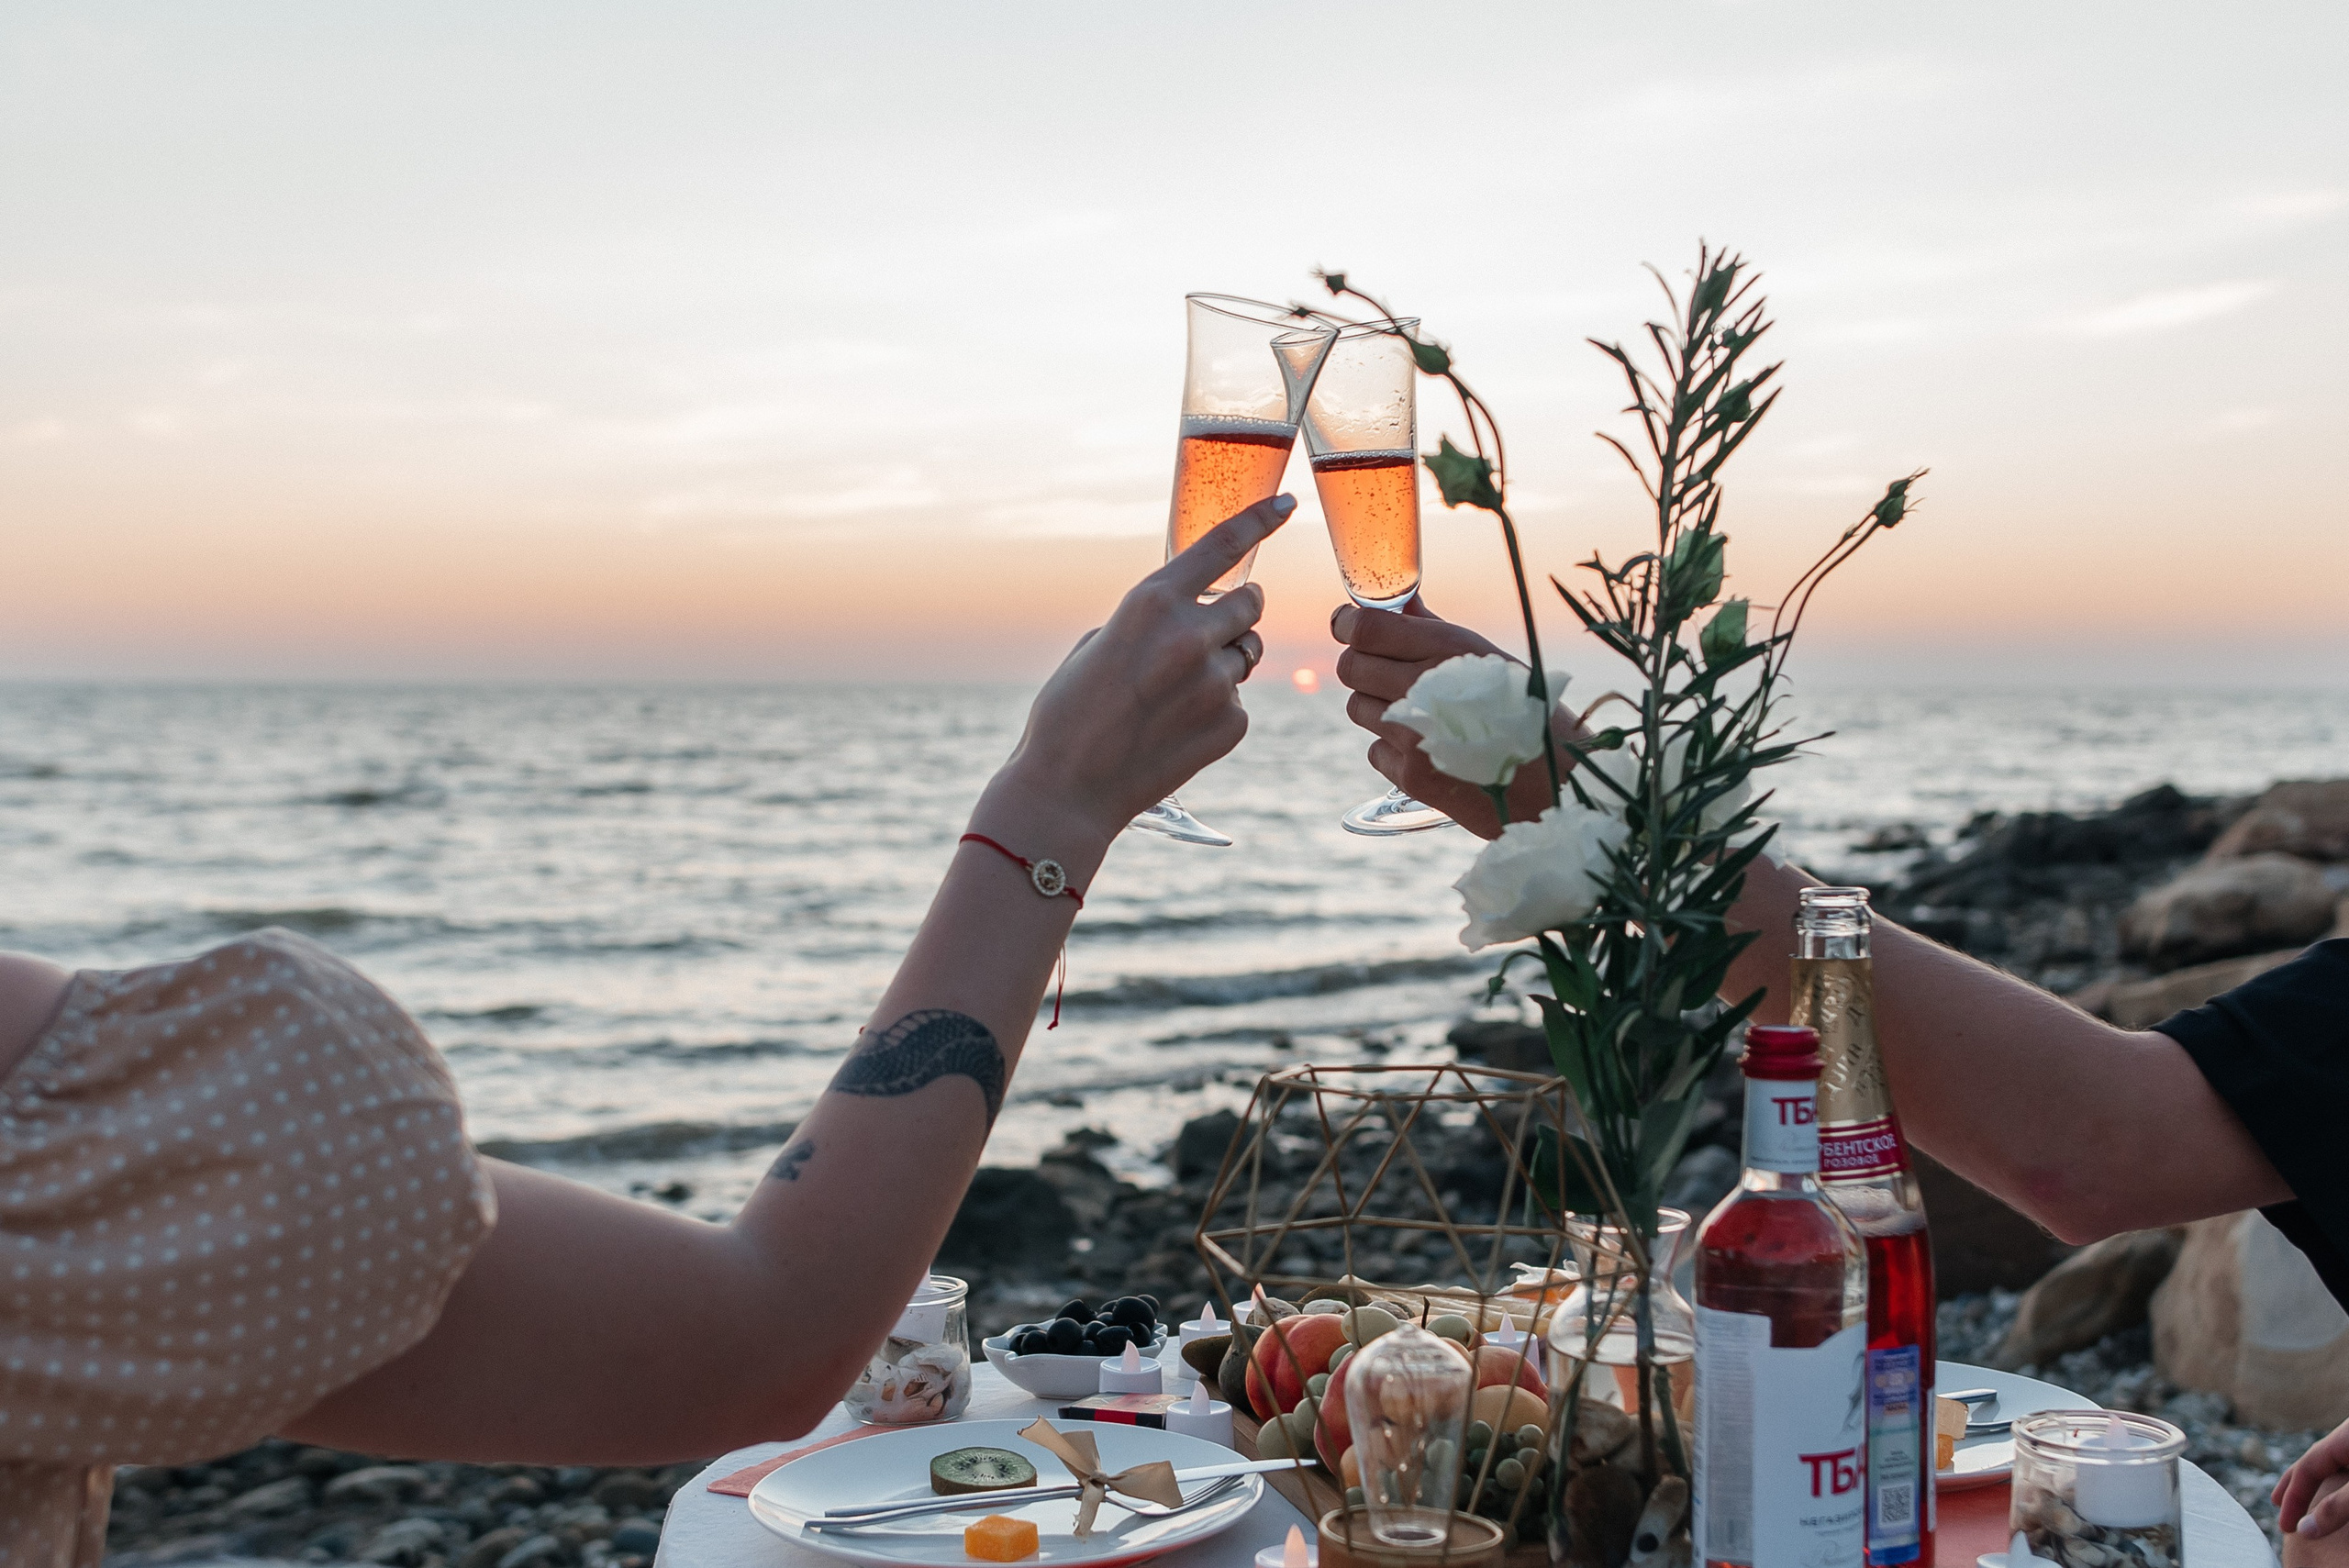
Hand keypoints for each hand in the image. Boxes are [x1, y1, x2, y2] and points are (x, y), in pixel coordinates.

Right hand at [992, 495, 1290, 844]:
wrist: (1068, 788)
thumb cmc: (1070, 712)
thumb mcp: (1099, 642)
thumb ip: (1151, 619)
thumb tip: (1189, 614)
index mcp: (1152, 603)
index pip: (1221, 546)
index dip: (1259, 519)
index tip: (1286, 504)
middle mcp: (1191, 634)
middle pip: (1250, 604)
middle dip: (1234, 614)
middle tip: (1201, 639)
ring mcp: (1216, 682)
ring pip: (1245, 654)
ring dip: (1221, 664)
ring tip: (1173, 695)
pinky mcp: (1231, 723)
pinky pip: (1237, 702)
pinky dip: (1214, 711)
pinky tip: (1174, 731)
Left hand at [1331, 599, 1571, 838]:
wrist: (1564, 789)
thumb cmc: (1534, 715)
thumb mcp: (1493, 661)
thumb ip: (1435, 633)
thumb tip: (1399, 607)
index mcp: (1451, 650)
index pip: (1366, 628)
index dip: (1347, 624)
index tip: (1348, 625)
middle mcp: (1427, 688)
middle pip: (1351, 667)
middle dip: (1361, 665)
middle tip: (1384, 672)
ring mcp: (1415, 735)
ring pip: (1357, 708)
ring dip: (1376, 707)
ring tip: (1418, 714)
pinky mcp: (1411, 776)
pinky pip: (1374, 750)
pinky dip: (1392, 748)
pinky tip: (1429, 749)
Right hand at [2279, 1417, 2348, 1540]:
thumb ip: (2337, 1508)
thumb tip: (2305, 1530)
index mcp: (2344, 1438)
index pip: (2307, 1468)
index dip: (2293, 1498)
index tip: (2285, 1527)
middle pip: (2315, 1460)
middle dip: (2295, 1482)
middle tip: (2276, 1502)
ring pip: (2333, 1462)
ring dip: (2315, 1479)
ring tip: (2303, 1494)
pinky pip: (2347, 1464)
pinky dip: (2336, 1478)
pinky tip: (2336, 1486)